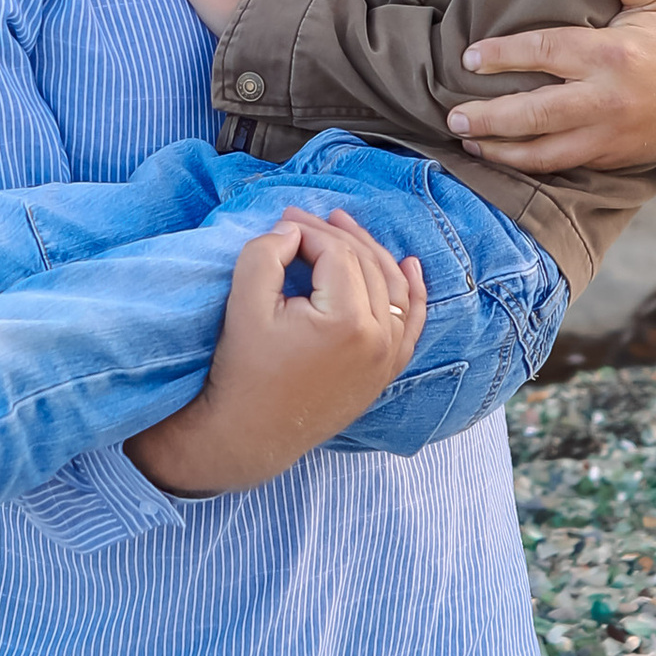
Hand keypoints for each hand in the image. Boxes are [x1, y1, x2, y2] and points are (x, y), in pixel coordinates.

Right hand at [128, 208, 427, 495]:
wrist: (249, 435)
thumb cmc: (243, 369)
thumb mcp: (244, 302)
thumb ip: (265, 251)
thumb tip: (293, 230)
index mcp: (347, 321)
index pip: (336, 252)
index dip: (307, 230)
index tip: (280, 223)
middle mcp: (379, 339)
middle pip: (366, 264)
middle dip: (334, 234)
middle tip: (300, 221)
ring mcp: (387, 358)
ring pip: (392, 287)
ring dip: (370, 252)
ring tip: (342, 226)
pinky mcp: (385, 372)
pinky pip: (410, 323)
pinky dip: (411, 292)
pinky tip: (410, 267)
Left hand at [446, 0, 655, 173]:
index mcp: (611, 54)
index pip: (545, 53)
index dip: (503, 56)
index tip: (470, 58)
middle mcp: (606, 97)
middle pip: (535, 113)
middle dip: (489, 117)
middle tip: (454, 115)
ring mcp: (608, 133)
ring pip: (544, 150)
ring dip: (501, 149)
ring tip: (467, 141)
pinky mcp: (612, 156)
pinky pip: (562, 164)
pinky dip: (529, 165)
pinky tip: (503, 158)